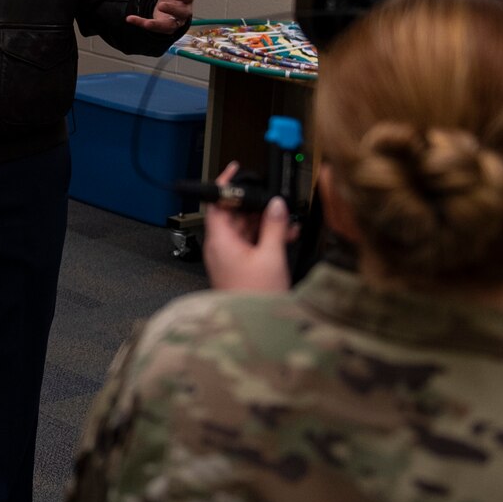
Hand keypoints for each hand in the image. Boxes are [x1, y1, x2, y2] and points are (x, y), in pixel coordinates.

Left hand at [126, 0, 194, 33]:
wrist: (168, 6)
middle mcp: (182, 12)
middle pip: (181, 13)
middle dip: (172, 10)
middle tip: (162, 5)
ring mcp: (172, 21)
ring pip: (169, 26)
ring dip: (158, 25)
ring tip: (147, 24)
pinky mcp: (161, 27)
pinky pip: (153, 27)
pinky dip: (141, 23)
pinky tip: (130, 18)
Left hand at [202, 163, 294, 292]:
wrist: (255, 331)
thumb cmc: (255, 298)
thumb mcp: (271, 257)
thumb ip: (273, 227)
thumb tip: (275, 205)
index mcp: (220, 240)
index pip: (215, 203)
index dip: (224, 184)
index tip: (236, 170)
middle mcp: (220, 248)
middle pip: (233, 215)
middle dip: (256, 208)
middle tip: (276, 204)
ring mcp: (228, 259)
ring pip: (245, 230)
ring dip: (264, 224)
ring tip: (287, 224)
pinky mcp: (238, 268)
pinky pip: (250, 245)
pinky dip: (265, 239)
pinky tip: (284, 237)